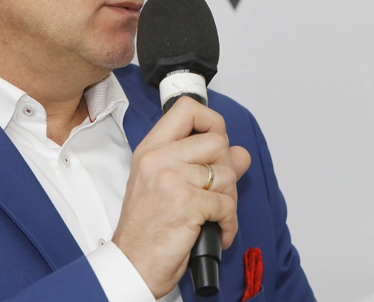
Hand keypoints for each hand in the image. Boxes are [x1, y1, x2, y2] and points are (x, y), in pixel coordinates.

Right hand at [112, 97, 251, 298]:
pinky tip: (217, 231)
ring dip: (228, 200)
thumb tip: (240, 154)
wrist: (133, 265)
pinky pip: (227, 204)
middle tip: (216, 192)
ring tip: (214, 214)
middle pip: (218, 142)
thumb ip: (204, 164)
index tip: (215, 140)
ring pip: (227, 174)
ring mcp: (172, 179)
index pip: (187, 109)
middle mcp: (159, 159)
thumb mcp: (167, 186)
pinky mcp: (187, 203)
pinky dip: (229, 223)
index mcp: (151, 149)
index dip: (211, 121)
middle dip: (226, 170)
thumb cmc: (146, 229)